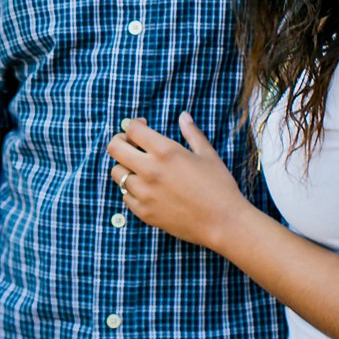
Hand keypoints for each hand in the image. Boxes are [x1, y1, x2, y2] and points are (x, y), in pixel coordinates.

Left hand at [107, 114, 246, 249]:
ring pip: (117, 173)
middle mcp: (150, 170)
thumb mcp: (208, 155)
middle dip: (120, 140)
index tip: (141, 126)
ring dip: (125, 166)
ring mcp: (144, 193)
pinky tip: (146, 188)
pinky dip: (131, 189)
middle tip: (130, 143)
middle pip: (114, 148)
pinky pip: (125, 196)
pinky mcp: (143, 212)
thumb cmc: (219, 186)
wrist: (223, 223)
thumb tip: (183, 116)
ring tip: (140, 167)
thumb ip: (192, 133)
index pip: (132, 129)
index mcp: (165, 151)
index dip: (133, 124)